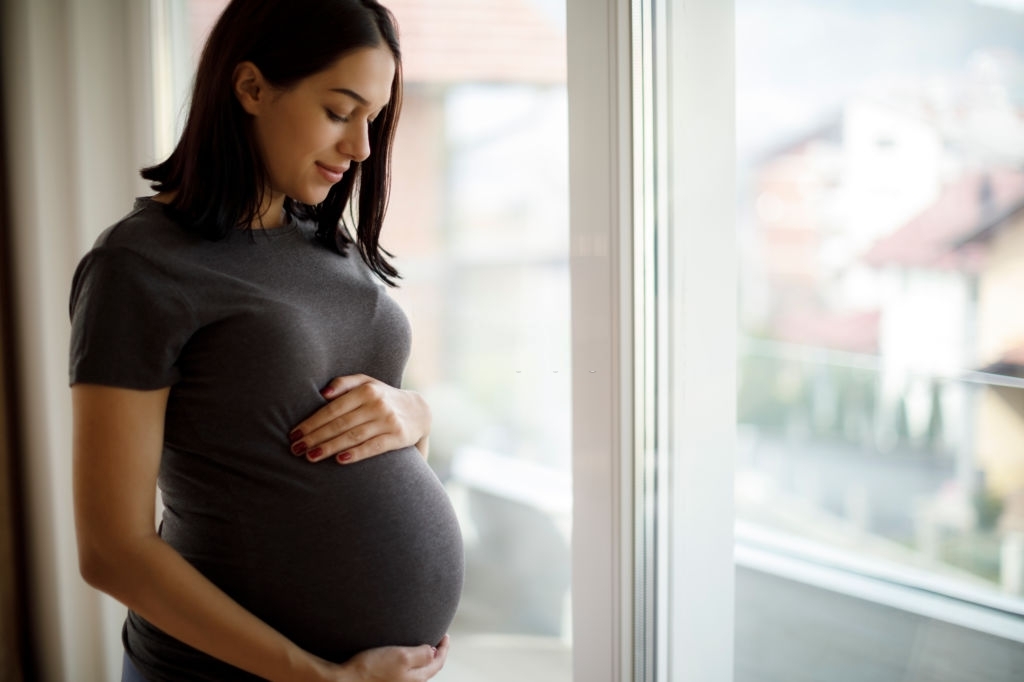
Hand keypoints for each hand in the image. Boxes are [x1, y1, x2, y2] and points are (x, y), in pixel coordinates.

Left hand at [289, 374, 430, 464]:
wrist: (419, 411)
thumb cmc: (383, 397)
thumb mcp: (367, 383)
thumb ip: (344, 383)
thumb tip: (322, 393)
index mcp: (366, 389)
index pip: (333, 408)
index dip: (311, 422)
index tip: (294, 435)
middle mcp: (377, 403)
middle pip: (340, 424)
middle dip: (315, 437)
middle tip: (296, 449)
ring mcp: (388, 420)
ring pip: (353, 436)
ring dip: (329, 448)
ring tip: (310, 457)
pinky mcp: (398, 437)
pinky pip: (373, 447)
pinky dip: (356, 453)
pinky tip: (340, 460)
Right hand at [330, 635, 449, 681]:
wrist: (346, 680)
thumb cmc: (372, 668)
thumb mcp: (401, 656)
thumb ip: (421, 655)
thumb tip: (434, 652)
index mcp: (416, 678)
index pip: (438, 662)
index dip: (444, 648)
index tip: (445, 635)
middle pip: (430, 668)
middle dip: (436, 653)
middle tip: (438, 638)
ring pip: (418, 670)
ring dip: (423, 657)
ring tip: (423, 644)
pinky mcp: (387, 680)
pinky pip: (406, 671)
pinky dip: (411, 661)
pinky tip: (403, 653)